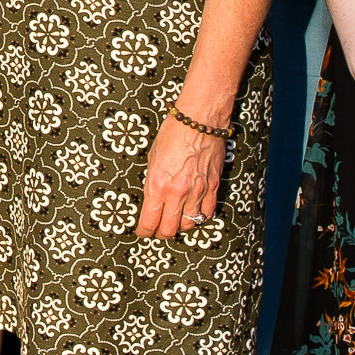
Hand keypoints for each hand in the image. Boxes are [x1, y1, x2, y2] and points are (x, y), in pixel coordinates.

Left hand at [136, 103, 230, 237]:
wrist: (199, 120)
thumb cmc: (173, 134)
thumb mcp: (152, 159)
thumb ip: (153, 183)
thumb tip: (153, 200)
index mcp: (157, 185)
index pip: (149, 222)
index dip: (144, 231)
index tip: (142, 231)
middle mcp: (177, 192)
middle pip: (169, 229)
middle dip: (160, 233)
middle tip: (157, 230)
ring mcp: (197, 191)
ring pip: (189, 224)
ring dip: (180, 225)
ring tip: (175, 221)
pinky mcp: (212, 187)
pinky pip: (207, 212)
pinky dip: (199, 216)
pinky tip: (193, 212)